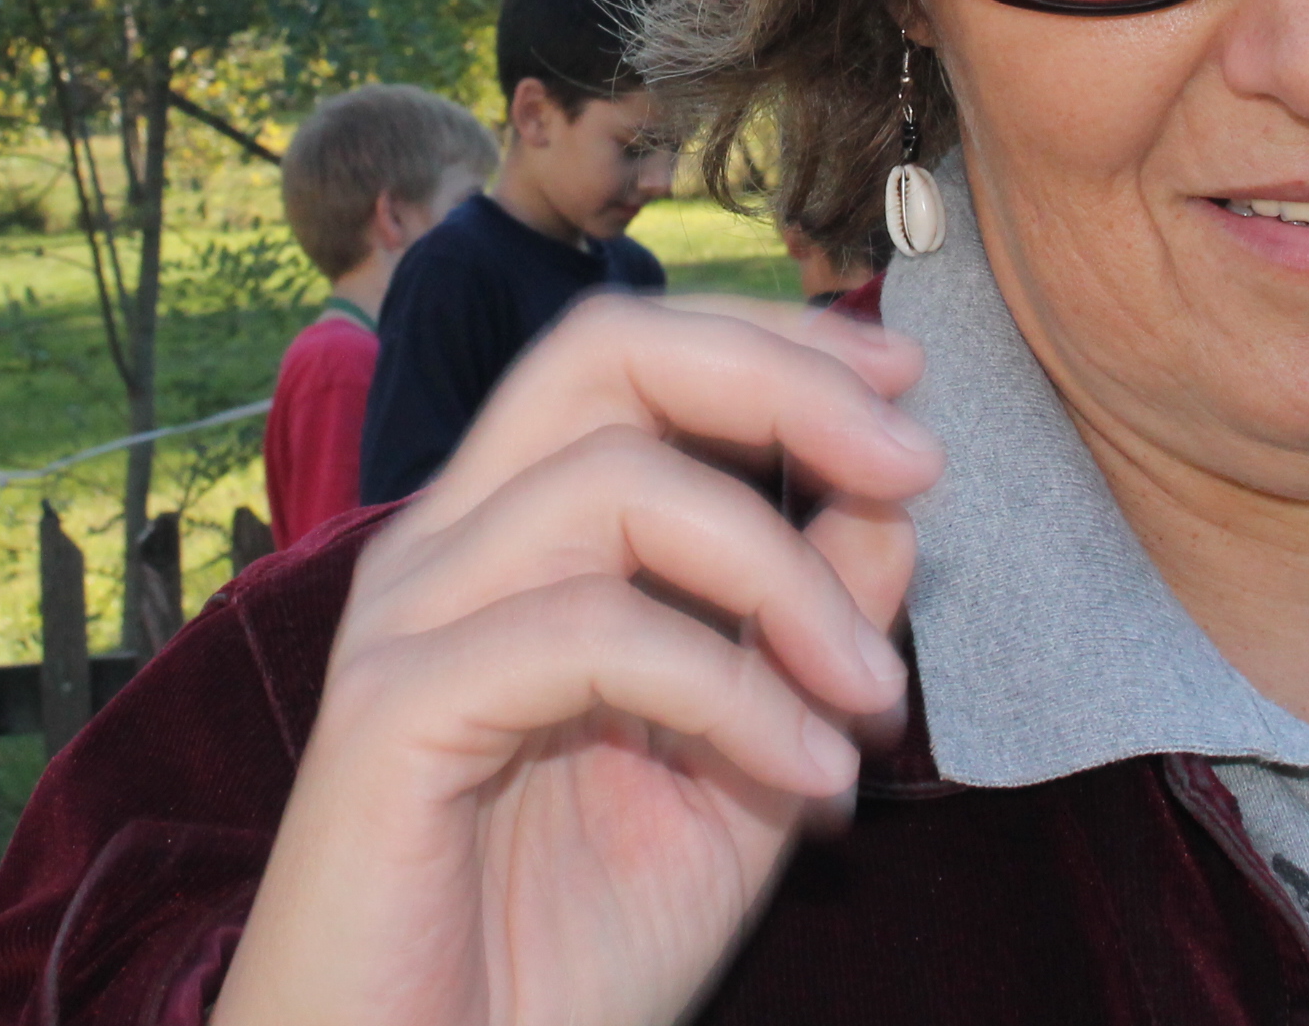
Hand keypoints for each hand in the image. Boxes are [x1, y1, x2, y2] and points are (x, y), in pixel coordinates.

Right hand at [213, 293, 941, 1025]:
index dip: (773, 348)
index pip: (627, 358)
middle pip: (599, 354)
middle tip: (913, 460)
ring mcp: (411, 621)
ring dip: (786, 580)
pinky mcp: (395, 712)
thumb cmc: (560, 959)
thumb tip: (893, 496)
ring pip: (613, 484)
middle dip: (778, 380)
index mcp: (509, 541)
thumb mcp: (743, 775)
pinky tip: (810, 776)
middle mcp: (446, 549)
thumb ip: (809, 633)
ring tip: (872, 702)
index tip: (908, 386)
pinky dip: (733, 687)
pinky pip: (589, 631)